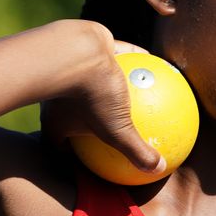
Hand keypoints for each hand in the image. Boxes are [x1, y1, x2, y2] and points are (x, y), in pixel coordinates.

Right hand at [39, 26, 166, 175]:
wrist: (75, 49)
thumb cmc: (91, 95)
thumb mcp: (117, 131)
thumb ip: (135, 151)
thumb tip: (157, 169)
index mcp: (57, 120)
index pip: (57, 143)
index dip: (67, 153)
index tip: (80, 158)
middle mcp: (59, 96)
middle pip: (71, 112)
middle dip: (84, 119)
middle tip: (105, 127)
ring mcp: (70, 70)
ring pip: (91, 81)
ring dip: (109, 88)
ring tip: (129, 95)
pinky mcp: (87, 47)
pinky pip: (113, 55)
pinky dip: (130, 60)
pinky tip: (151, 63)